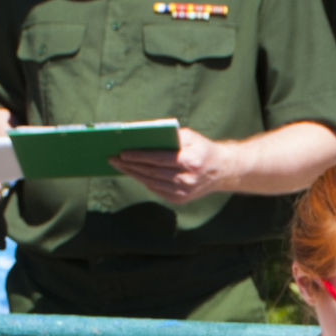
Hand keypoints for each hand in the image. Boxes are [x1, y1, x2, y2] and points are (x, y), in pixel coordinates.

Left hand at [110, 126, 234, 201]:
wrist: (221, 171)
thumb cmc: (202, 149)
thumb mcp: (189, 136)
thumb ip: (169, 136)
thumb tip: (143, 136)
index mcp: (190, 161)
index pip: (158, 158)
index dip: (138, 156)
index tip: (122, 153)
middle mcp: (187, 179)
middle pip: (151, 172)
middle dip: (130, 166)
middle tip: (113, 159)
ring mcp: (183, 192)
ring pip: (151, 183)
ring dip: (133, 174)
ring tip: (119, 166)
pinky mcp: (180, 199)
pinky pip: (156, 190)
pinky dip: (143, 181)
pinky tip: (134, 173)